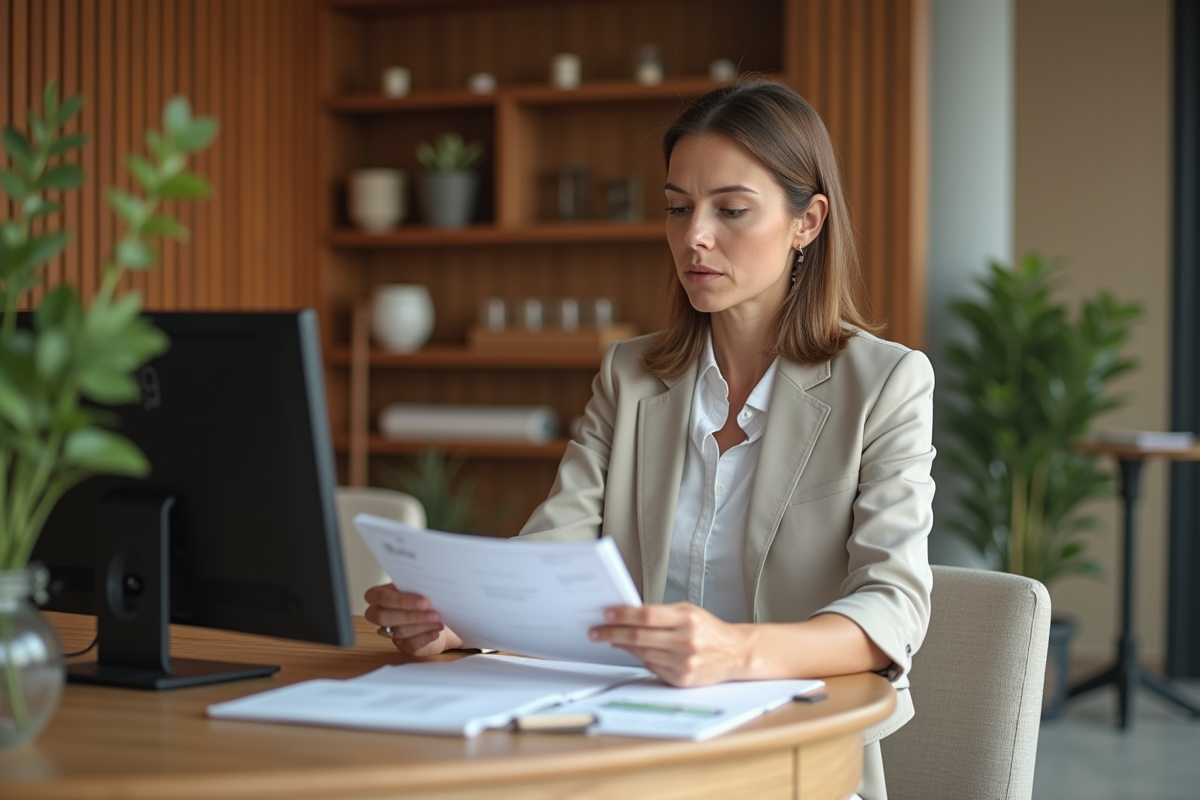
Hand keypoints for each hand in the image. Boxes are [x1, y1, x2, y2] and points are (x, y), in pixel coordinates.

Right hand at [363, 583, 462, 656]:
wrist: (435, 614)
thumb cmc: (421, 595)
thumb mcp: (416, 587)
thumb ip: (416, 587)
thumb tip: (428, 588)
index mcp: (378, 595)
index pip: (379, 597)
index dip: (400, 601)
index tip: (424, 601)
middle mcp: (379, 614)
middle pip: (383, 617)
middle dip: (411, 616)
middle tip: (434, 613)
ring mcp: (389, 631)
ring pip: (399, 631)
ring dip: (422, 626)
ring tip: (439, 620)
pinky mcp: (402, 645)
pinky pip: (410, 644)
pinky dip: (425, 637)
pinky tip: (436, 631)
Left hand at [589, 602, 750, 686]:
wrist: (735, 653)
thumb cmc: (709, 629)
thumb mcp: (688, 612)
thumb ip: (661, 613)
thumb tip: (629, 615)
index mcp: (687, 619)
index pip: (647, 615)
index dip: (624, 615)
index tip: (607, 614)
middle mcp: (686, 641)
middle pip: (640, 637)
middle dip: (614, 633)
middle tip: (597, 631)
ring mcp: (683, 663)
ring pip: (643, 653)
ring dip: (623, 646)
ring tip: (611, 639)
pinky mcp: (681, 679)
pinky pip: (652, 667)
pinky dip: (640, 658)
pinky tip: (633, 651)